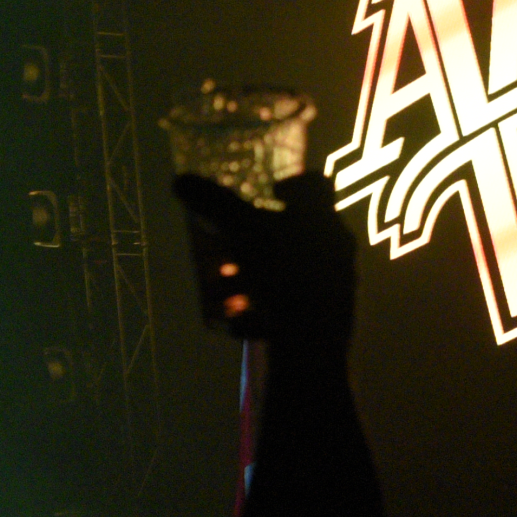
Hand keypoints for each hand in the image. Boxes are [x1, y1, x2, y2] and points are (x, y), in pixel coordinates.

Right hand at [172, 170, 356, 349]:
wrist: (314, 336)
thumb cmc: (281, 270)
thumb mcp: (241, 230)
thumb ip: (213, 204)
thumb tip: (180, 180)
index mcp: (320, 217)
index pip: (315, 185)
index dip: (292, 184)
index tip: (269, 193)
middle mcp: (335, 245)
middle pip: (297, 232)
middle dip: (258, 242)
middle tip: (230, 251)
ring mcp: (336, 282)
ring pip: (291, 271)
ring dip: (255, 278)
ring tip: (227, 293)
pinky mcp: (329, 316)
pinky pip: (294, 305)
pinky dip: (266, 310)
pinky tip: (242, 323)